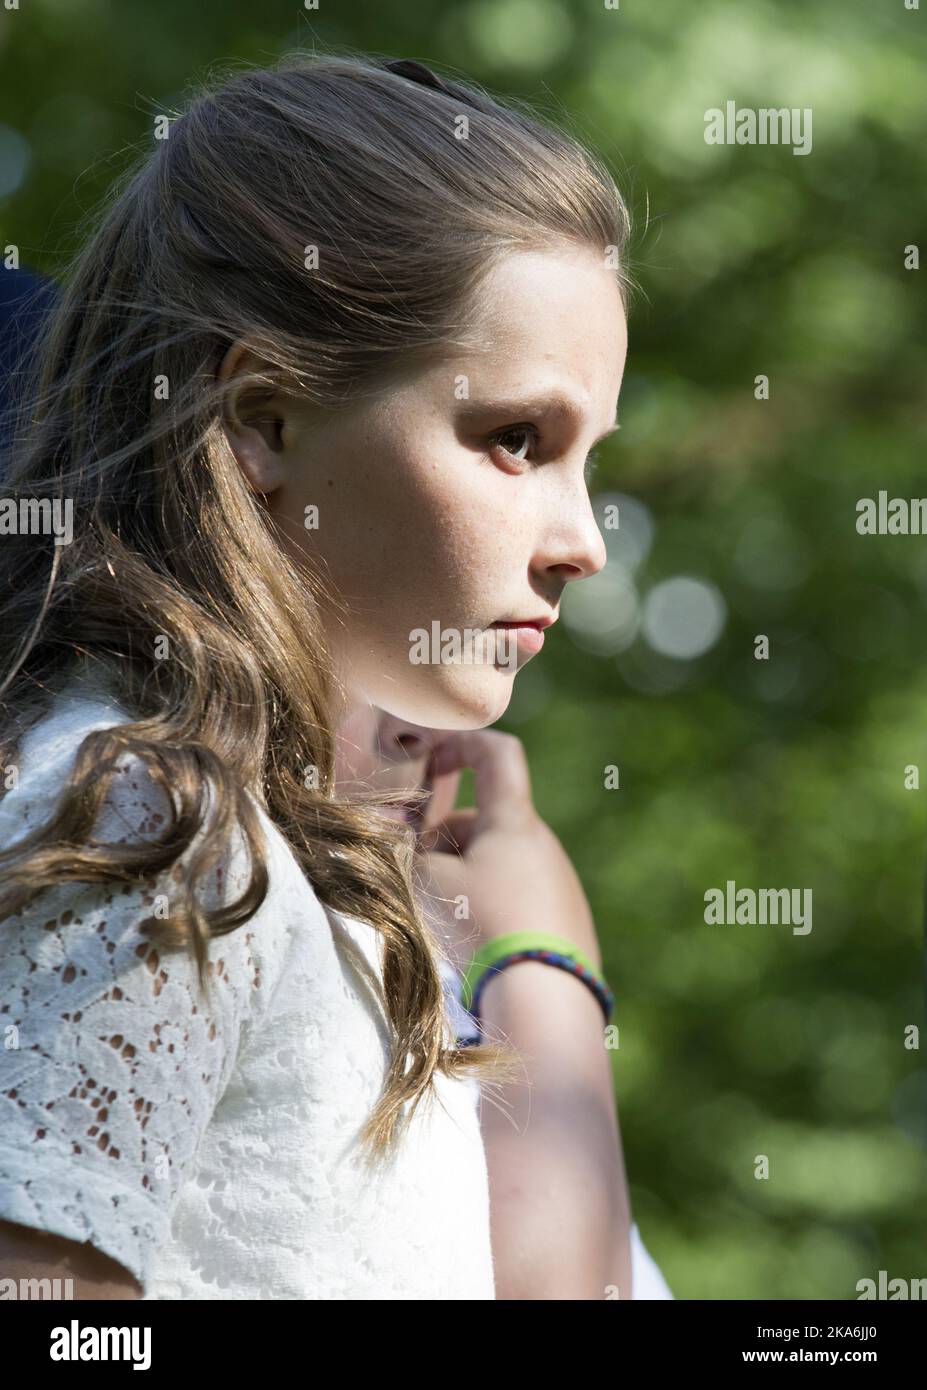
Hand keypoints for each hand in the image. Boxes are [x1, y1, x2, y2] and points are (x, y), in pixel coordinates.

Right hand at [412, 730, 601, 975]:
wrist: (544, 999)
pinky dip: (489, 906)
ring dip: (463, 874)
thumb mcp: (427, 882)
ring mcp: (559, 884)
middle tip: (415, 872)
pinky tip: (474, 945)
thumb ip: (405, 851)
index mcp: (514, 822)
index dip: (461, 744)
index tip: (429, 758)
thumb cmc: (482, 926)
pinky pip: (518, 897)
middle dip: (444, 838)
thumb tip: (397, 838)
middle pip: (486, 821)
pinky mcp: (566, 923)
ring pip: (497, 862)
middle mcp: (543, 845)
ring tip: (441, 918)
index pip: (497, 754)